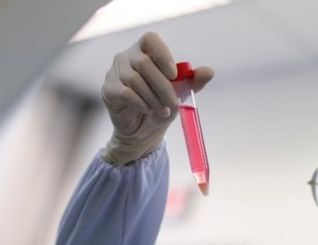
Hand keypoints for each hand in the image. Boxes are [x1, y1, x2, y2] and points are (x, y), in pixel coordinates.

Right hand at [101, 32, 213, 164]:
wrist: (145, 131)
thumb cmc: (162, 105)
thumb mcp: (180, 93)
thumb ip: (193, 81)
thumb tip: (209, 71)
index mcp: (145, 51)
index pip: (150, 40)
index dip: (163, 55)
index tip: (175, 75)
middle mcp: (126, 57)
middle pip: (144, 63)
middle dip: (163, 86)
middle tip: (173, 103)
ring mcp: (114, 72)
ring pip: (134, 80)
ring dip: (153, 98)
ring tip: (163, 110)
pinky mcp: (108, 90)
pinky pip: (125, 93)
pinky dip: (141, 103)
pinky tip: (148, 110)